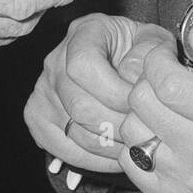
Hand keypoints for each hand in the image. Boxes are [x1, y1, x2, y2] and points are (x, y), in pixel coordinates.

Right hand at [25, 13, 175, 173]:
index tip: (137, 104)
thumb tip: (131, 79)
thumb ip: (150, 52)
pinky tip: (116, 154)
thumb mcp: (154, 40)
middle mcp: (55, 60)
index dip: (113, 91)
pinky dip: (93, 160)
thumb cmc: (139, 50)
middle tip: (142, 131)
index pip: (84, 65)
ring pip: (73, 132)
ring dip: (110, 146)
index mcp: (84, 33)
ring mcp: (43, 90)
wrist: (120, 58)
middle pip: (79, 105)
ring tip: (134, 145)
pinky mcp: (38, 117)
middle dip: (117, 125)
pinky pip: (62, 149)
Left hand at [119, 32, 192, 192]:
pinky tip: (161, 135)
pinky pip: (131, 164)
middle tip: (166, 76)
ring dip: (142, 111)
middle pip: (142, 104)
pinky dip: (138, 143)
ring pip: (131, 132)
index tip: (167, 53)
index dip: (158, 59)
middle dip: (147, 79)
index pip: (168, 83)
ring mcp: (184, 183)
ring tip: (165, 106)